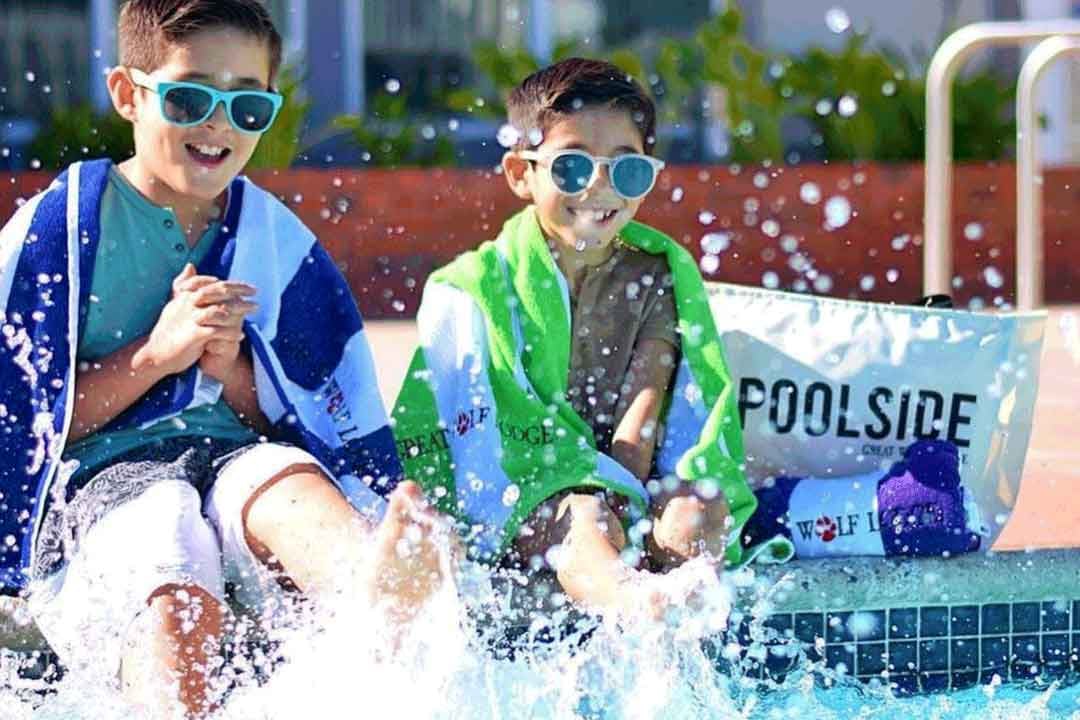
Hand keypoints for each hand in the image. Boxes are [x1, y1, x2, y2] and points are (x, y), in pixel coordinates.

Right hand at [133, 264, 255, 376]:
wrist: (156, 354)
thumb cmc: (169, 330)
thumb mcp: (175, 304)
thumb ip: (184, 285)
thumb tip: (191, 265)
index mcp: (185, 296)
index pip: (210, 283)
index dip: (229, 283)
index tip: (245, 286)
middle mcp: (189, 304)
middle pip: (218, 291)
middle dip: (239, 289)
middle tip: (255, 291)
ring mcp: (192, 319)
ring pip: (221, 310)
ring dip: (240, 309)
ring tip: (254, 308)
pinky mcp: (194, 335)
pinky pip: (218, 332)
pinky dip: (231, 333)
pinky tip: (241, 335)